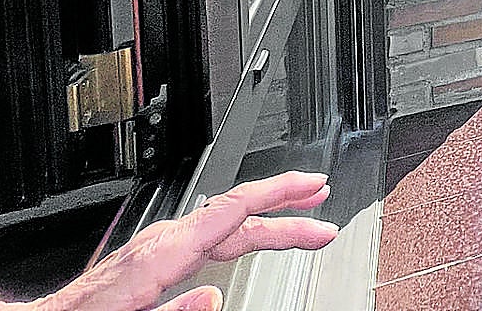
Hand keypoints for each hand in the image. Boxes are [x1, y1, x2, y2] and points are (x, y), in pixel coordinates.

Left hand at [0, 171, 336, 310]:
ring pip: (226, 226)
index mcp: (163, 252)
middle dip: (286, 209)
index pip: (231, 209)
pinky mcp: (157, 258)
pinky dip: (242, 233)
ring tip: (303, 224)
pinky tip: (253, 238)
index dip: (277, 192)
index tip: (311, 185)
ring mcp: (162, 247)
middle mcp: (165, 242)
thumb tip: (215, 296)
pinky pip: (210, 236)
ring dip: (268, 222)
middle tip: (324, 211)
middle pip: (238, 215)